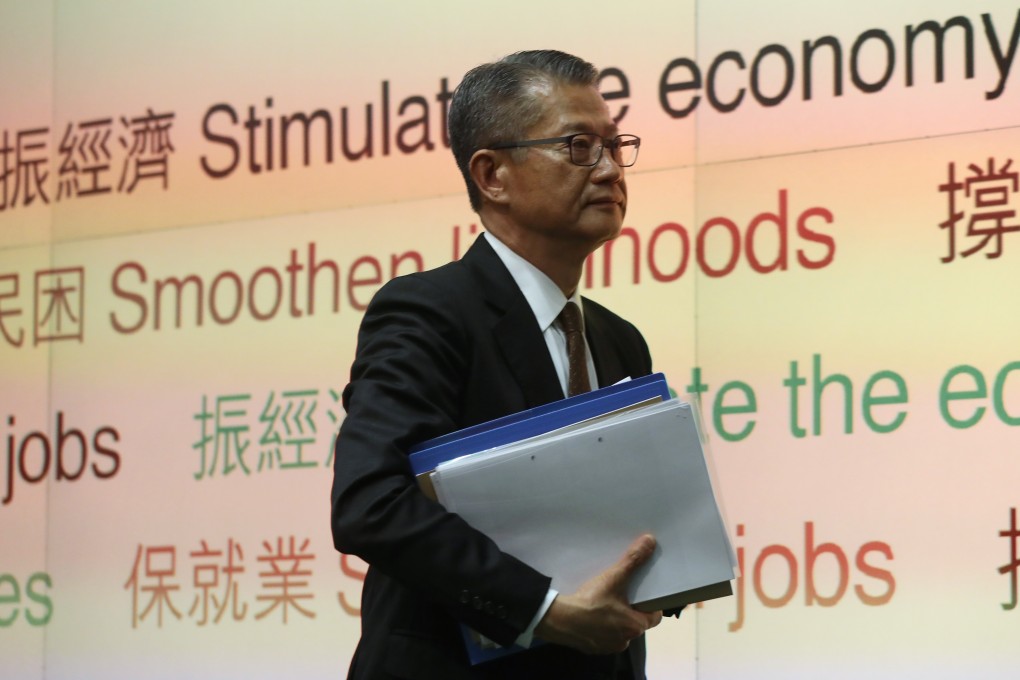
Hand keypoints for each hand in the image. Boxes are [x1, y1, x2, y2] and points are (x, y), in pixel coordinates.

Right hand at [534, 534, 663, 654]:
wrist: (560, 619)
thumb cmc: (590, 602)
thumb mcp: (613, 578)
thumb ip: (633, 560)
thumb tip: (650, 541)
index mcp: (635, 627)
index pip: (653, 617)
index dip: (650, 604)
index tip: (643, 594)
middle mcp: (625, 641)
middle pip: (635, 623)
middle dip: (631, 610)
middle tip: (622, 595)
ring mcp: (608, 647)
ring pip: (619, 631)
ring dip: (615, 620)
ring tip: (605, 603)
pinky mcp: (593, 649)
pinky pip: (603, 637)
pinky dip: (600, 628)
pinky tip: (591, 615)